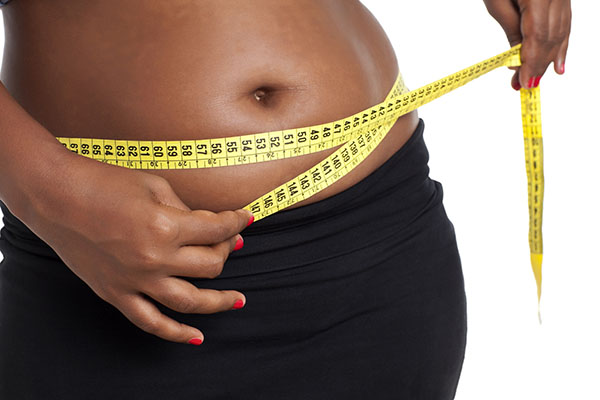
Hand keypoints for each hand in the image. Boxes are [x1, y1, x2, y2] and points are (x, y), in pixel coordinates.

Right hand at [25, 151, 252, 344]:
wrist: (56, 196)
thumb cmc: (105, 183)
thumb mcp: (155, 187)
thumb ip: (186, 210)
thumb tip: (210, 226)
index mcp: (166, 227)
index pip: (217, 231)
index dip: (236, 222)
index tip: (245, 218)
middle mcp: (154, 259)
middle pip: (209, 265)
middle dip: (227, 251)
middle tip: (230, 242)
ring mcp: (134, 281)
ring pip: (190, 301)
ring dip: (220, 302)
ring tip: (239, 300)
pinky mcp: (116, 293)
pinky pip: (150, 322)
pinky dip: (175, 333)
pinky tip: (197, 337)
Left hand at [483, 0, 570, 88]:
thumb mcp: (497, 3)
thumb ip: (511, 31)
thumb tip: (517, 60)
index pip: (538, 36)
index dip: (532, 62)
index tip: (523, 82)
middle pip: (551, 37)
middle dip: (539, 64)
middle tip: (526, 85)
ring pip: (561, 31)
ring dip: (550, 58)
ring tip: (537, 78)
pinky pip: (565, 22)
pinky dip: (561, 43)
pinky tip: (559, 61)